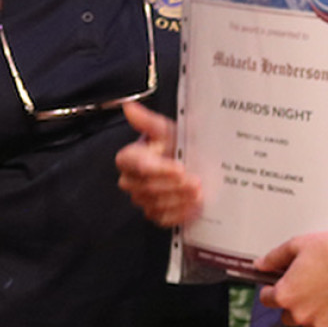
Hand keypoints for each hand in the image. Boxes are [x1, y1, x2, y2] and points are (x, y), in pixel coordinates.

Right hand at [115, 101, 201, 225]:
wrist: (186, 164)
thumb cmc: (174, 146)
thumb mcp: (165, 131)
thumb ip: (147, 121)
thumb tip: (129, 108)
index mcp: (128, 158)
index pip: (139, 166)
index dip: (160, 169)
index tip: (180, 168)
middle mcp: (130, 181)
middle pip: (148, 187)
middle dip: (174, 185)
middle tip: (196, 181)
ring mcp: (141, 199)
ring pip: (157, 204)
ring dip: (180, 199)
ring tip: (199, 192)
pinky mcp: (153, 214)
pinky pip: (163, 218)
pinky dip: (180, 213)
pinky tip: (194, 206)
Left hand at [255, 225, 327, 326]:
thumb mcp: (295, 246)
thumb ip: (273, 258)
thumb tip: (260, 265)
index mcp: (286, 295)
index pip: (266, 299)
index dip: (271, 289)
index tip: (278, 283)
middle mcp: (301, 315)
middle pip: (287, 315)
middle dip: (292, 302)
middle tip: (306, 285)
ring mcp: (322, 325)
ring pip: (308, 323)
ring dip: (311, 312)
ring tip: (324, 290)